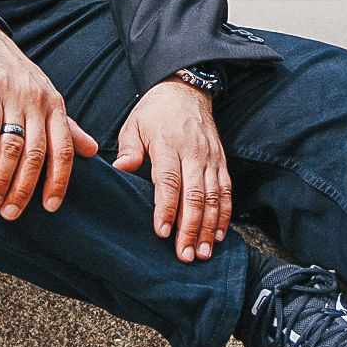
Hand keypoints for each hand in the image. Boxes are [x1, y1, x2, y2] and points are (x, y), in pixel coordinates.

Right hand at [0, 18, 97, 219]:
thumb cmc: (13, 72)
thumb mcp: (44, 96)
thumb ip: (66, 126)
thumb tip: (93, 152)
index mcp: (55, 106)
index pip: (64, 150)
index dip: (59, 180)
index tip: (50, 207)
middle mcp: (38, 101)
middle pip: (37, 153)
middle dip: (24, 188)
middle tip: (10, 213)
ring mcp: (13, 94)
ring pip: (14, 144)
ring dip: (2, 177)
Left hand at [114, 78, 230, 262]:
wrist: (185, 91)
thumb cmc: (154, 112)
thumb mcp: (134, 124)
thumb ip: (129, 148)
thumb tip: (120, 168)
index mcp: (168, 144)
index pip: (169, 180)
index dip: (166, 208)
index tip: (162, 232)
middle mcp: (193, 153)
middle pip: (194, 195)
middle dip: (190, 228)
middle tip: (185, 255)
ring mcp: (210, 158)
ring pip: (213, 198)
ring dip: (209, 228)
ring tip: (203, 252)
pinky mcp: (221, 162)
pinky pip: (226, 192)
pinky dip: (224, 215)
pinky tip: (219, 235)